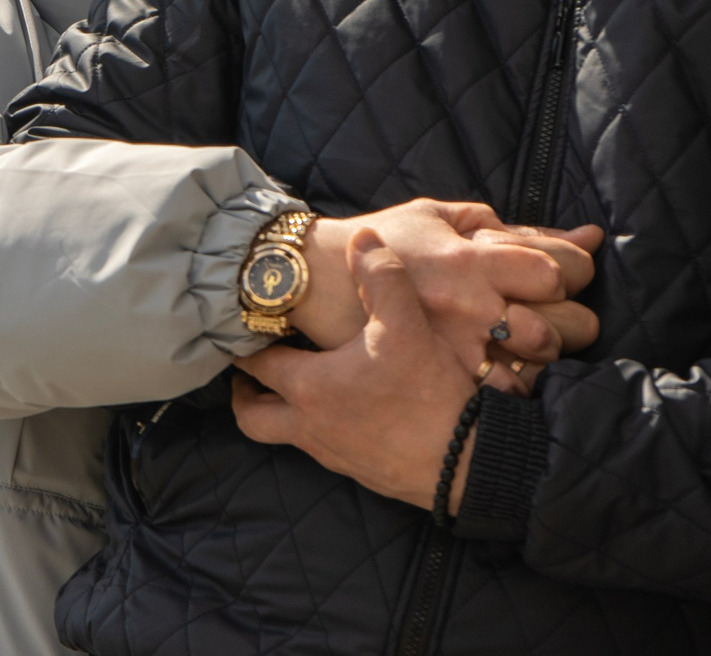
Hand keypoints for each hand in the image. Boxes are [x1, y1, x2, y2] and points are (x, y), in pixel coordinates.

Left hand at [233, 229, 487, 512]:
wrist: (468, 463)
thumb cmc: (430, 395)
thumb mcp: (406, 325)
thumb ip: (381, 277)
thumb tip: (363, 238)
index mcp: (309, 387)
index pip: (258, 363)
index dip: (246, 343)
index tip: (242, 329)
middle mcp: (311, 426)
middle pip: (252, 416)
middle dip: (245, 392)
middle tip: (250, 372)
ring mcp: (334, 455)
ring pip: (287, 436)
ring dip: (283, 411)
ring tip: (298, 384)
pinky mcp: (361, 472)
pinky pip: (324, 450)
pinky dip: (321, 428)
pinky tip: (347, 408)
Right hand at [288, 198, 602, 375]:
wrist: (316, 282)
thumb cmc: (385, 240)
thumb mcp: (438, 217)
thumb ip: (506, 225)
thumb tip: (586, 235)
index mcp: (473, 260)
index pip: (560, 270)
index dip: (574, 272)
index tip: (558, 276)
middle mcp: (471, 308)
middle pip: (565, 326)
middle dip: (570, 322)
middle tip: (553, 317)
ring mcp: (458, 351)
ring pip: (541, 367)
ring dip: (544, 357)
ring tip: (526, 345)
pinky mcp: (441, 382)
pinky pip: (505, 395)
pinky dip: (514, 386)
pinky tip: (502, 371)